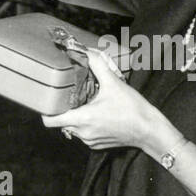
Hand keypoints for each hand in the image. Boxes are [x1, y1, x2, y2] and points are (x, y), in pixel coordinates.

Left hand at [42, 44, 156, 150]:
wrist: (150, 131)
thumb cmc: (133, 108)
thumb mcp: (114, 83)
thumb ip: (97, 64)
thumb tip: (85, 50)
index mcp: (82, 119)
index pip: (50, 121)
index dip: (45, 110)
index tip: (48, 99)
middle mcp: (83, 133)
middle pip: (61, 122)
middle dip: (64, 109)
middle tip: (70, 95)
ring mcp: (90, 141)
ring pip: (72, 128)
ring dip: (76, 116)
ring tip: (86, 102)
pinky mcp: (97, 145)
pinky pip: (84, 134)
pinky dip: (86, 124)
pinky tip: (97, 113)